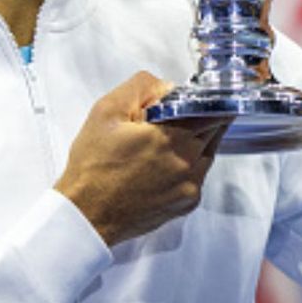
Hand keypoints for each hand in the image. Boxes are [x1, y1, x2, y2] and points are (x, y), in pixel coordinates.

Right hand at [55, 72, 226, 246]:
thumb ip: (141, 88)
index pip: (212, 109)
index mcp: (171, 135)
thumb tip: (168, 87)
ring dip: (196, 141)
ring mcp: (190, 184)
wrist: (87, 215)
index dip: (206, 99)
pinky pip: (199, 175)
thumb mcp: (106, 111)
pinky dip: (189, 165)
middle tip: (177, 117)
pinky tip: (163, 165)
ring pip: (208, 152)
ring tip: (165, 142)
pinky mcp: (187, 202)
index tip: (198, 96)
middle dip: (200, 118)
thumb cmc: (93, 166)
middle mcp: (187, 161)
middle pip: (214, 129)